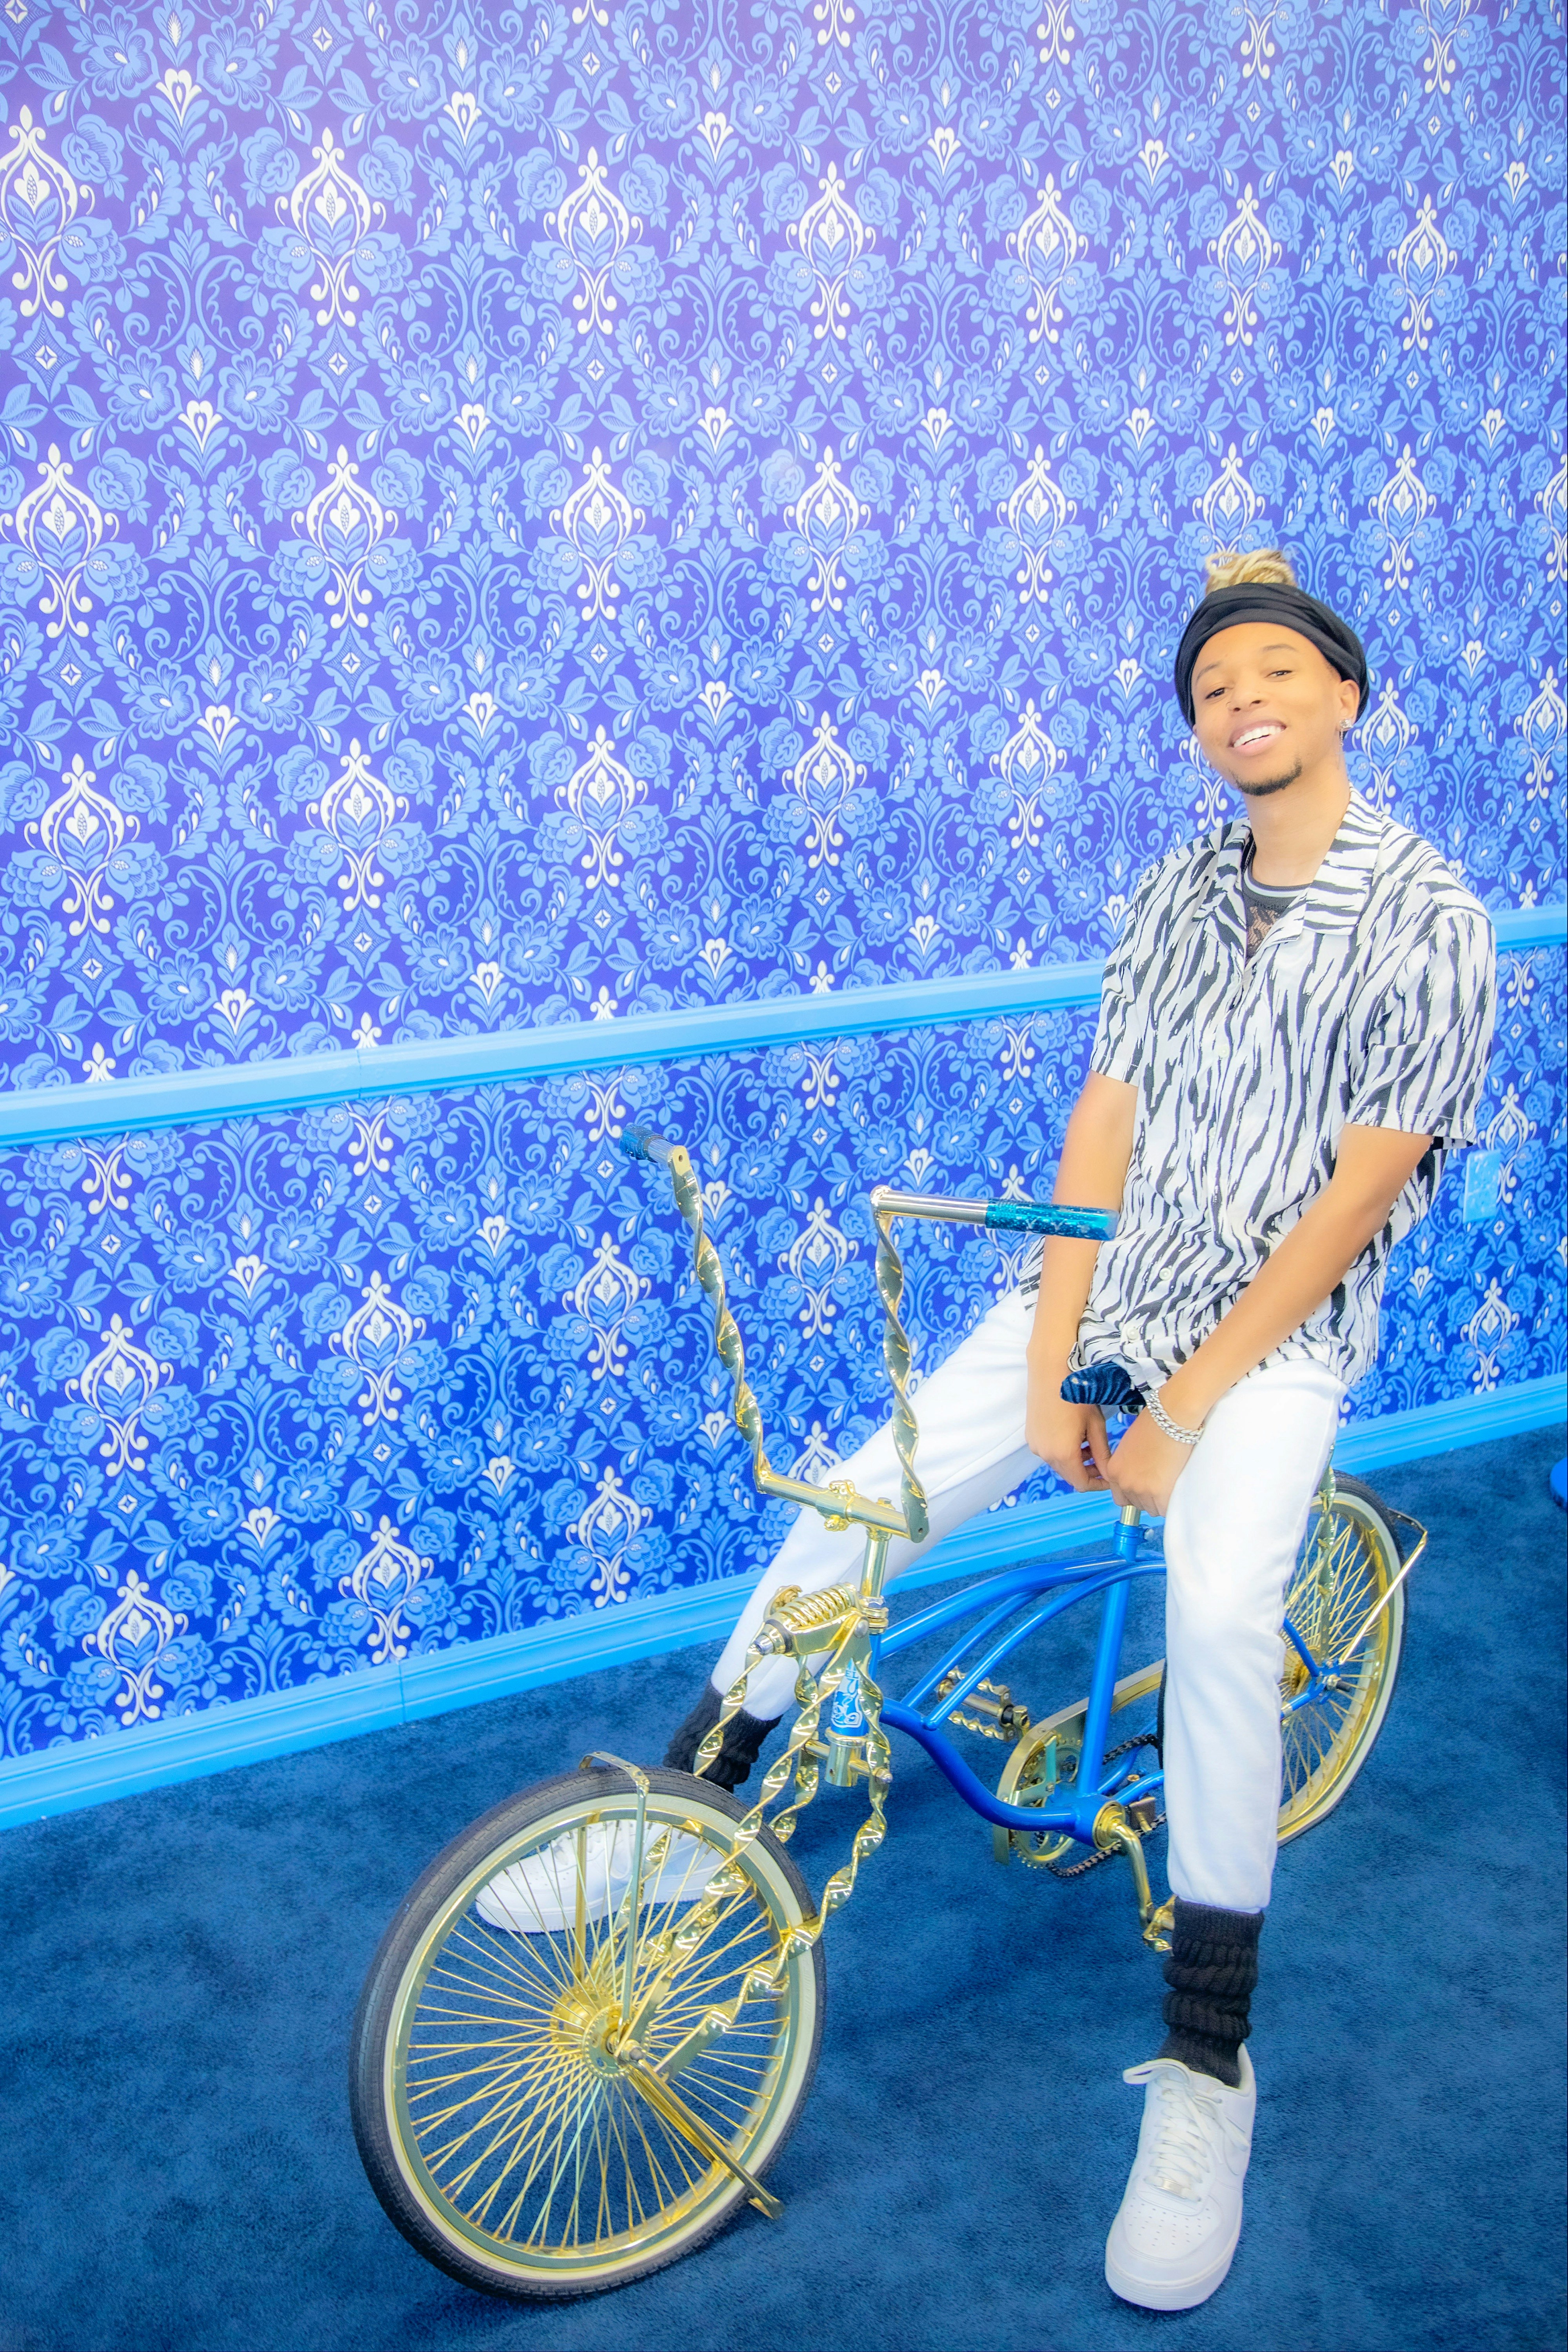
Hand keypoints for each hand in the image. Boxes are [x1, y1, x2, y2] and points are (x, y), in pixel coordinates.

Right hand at [1025, 1376, 1113, 1490]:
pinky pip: (1049, 1451)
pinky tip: (1074, 1434)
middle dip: (1087, 1472)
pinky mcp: (1030, 1435)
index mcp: (1063, 1454)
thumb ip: (1102, 1454)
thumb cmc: (1078, 1393)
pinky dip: (1063, 1450)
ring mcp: (1035, 1444)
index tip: (1110, 1479)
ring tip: (1090, 1443)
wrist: (1051, 1369)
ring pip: (1058, 1463)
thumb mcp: (1096, 1425)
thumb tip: (1109, 1473)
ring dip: (1075, 1460)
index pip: (1082, 1484)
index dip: (1098, 1485)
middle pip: (1069, 1475)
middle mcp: (1045, 1454)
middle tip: (1103, 1461)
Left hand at [1106, 1410, 1193, 1516]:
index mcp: (1114, 1471)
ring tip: (1170, 1482)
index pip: (1120, 1497)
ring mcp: (1142, 1491)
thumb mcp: (1129, 1447)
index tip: (1145, 1488)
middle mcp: (1124, 1483)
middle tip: (1161, 1482)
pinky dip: (1171, 1502)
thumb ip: (1128, 1466)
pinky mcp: (1160, 1495)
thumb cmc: (1153, 1426)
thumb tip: (1139, 1476)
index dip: (1134, 1494)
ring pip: (1152, 1509)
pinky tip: (1176, 1487)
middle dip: (1148, 1498)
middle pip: (1137, 1504)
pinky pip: (1165, 1509)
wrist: (1170, 1420)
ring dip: (1161, 1501)